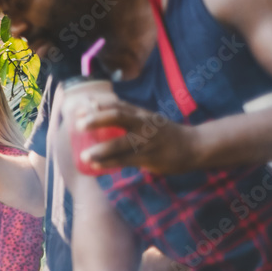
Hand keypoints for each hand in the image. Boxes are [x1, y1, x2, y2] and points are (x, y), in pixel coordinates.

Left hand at [77, 100, 199, 173]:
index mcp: (140, 114)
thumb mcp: (146, 120)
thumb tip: (94, 112)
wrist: (193, 146)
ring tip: (83, 155)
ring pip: (121, 143)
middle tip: (78, 125)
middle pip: (118, 116)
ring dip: (101, 149)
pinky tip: (95, 166)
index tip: (78, 109)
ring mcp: (147, 141)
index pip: (117, 104)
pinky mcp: (150, 157)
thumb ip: (125, 117)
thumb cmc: (162, 134)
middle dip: (97, 119)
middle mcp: (143, 124)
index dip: (97, 106)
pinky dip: (109, 163)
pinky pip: (126, 160)